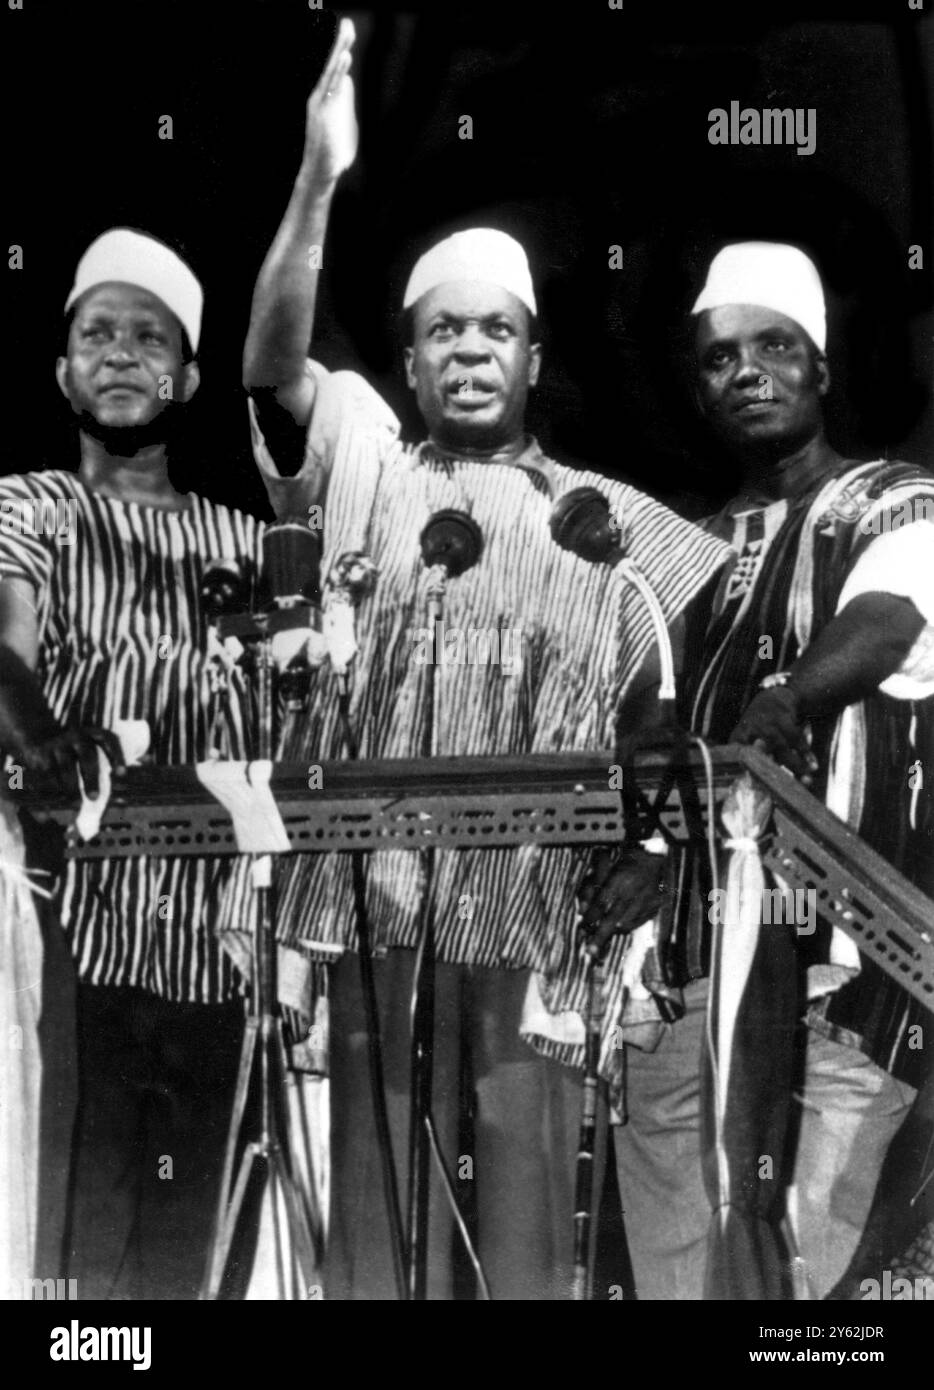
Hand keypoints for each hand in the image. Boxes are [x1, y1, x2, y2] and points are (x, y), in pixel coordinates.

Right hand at [20, 725, 124, 800]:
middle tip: (94, 798)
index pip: (109, 741)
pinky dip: (50, 791)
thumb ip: (106, 762)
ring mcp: (57, 745)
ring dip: (71, 788)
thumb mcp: (90, 747)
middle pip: (87, 757)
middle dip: (91, 778)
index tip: (122, 774)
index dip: (116, 756)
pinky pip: (46, 775)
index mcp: (93, 734)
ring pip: (66, 767)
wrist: (39, 733)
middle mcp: (76, 737)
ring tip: (76, 805)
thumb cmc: (74, 749)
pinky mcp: (39, 755)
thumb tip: (124, 780)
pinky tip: (54, 805)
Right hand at [304, 18, 358, 183]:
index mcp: (326, 98)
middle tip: (348, 24)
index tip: (348, 30)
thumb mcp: (343, 120)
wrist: (321, 172)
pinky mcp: (324, 113)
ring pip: (332, 75)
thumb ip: (345, 100)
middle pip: (332, 67)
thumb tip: (348, 81)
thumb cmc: (333, 150)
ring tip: (347, 36)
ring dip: (339, 56)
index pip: (335, 70)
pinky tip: (345, 61)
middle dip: (341, 45)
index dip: (341, 51)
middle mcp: (321, 98)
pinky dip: (338, 73)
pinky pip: (332, 90)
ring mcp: (321, 105)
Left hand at [577, 845, 665, 957]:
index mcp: (619, 879)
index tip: (583, 927)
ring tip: (604, 937)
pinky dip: (627, 927)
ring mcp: (646, 900)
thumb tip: (582, 910)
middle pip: (613, 919)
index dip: (591, 918)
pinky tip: (620, 927)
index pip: (601, 904)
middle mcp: (633, 891)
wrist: (650, 857)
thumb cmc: (622, 863)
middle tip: (591, 952)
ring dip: (613, 931)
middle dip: (600, 936)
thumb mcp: (604, 869)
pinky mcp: (654, 905)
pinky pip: (639, 923)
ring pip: (626, 924)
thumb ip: (591, 889)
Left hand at [730, 687, 817, 783]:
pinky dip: (806, 753)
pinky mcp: (783, 717)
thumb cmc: (763, 728)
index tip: (760, 788)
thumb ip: (761, 763)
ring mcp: (767, 723)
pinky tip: (813, 765)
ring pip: (782, 748)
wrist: (776, 697)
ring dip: (797, 766)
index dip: (749, 773)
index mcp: (738, 739)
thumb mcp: (753, 741)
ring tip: (808, 781)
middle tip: (786, 790)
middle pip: (762, 756)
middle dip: (775, 772)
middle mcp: (750, 730)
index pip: (740, 758)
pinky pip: (796, 739)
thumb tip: (772, 788)